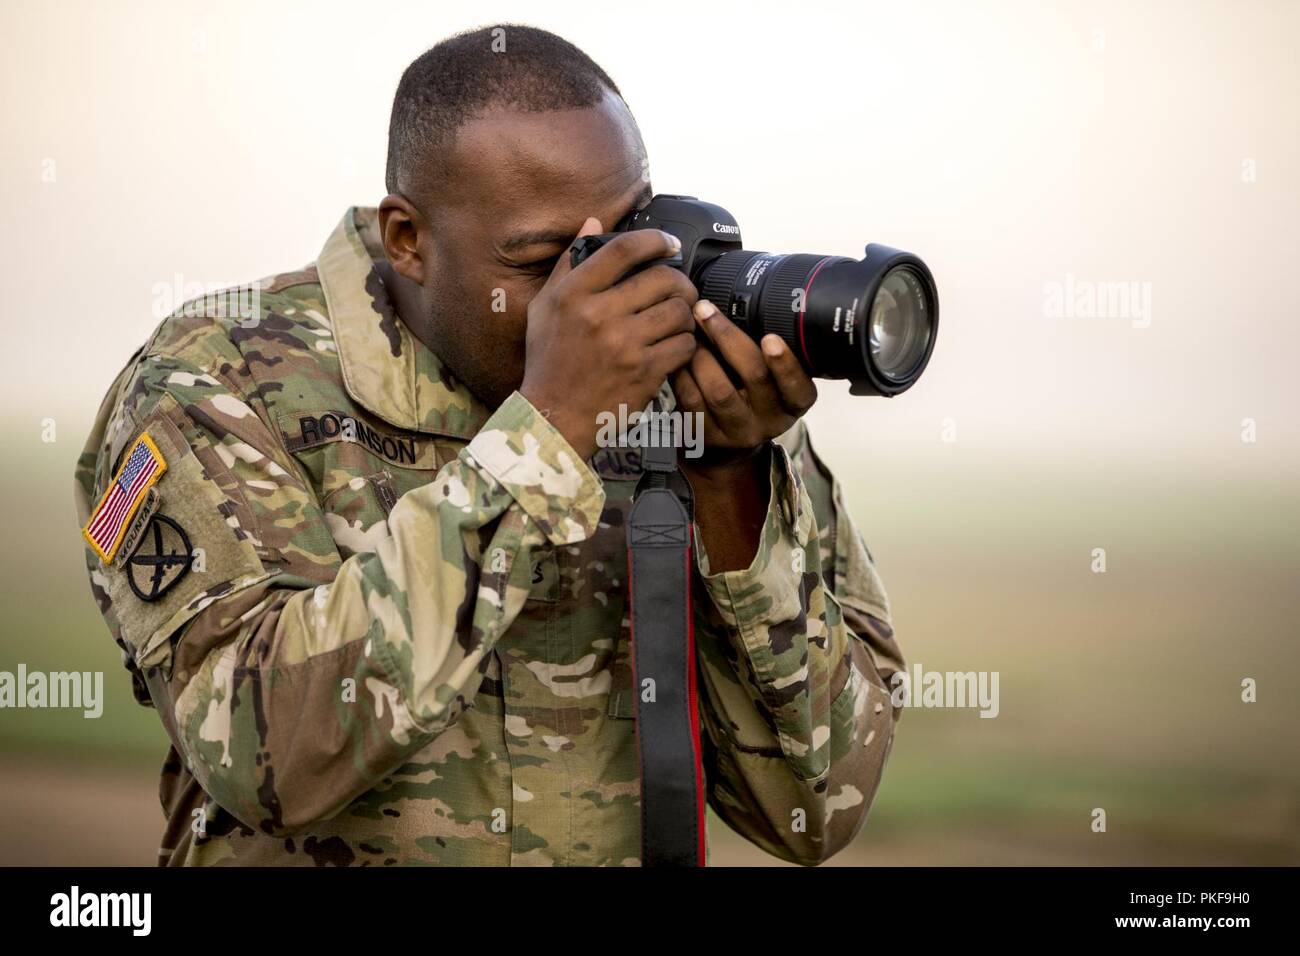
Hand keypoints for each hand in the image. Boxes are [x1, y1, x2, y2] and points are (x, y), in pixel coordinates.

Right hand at [519, 219, 698, 459]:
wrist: (554, 417)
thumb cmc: (548, 362)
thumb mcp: (545, 308)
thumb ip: (569, 264)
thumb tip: (593, 222)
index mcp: (574, 294)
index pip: (624, 250)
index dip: (655, 239)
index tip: (669, 243)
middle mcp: (599, 315)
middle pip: (663, 278)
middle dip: (680, 281)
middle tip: (680, 289)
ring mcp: (624, 345)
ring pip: (680, 311)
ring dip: (686, 314)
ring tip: (678, 320)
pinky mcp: (644, 373)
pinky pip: (684, 345)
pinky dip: (686, 344)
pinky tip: (676, 347)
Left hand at [671, 299, 817, 474]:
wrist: (725, 445)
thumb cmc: (750, 396)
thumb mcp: (771, 380)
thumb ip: (767, 351)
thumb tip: (744, 298)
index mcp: (793, 403)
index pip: (798, 387)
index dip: (786, 363)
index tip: (770, 338)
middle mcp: (770, 420)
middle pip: (754, 376)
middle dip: (727, 337)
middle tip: (705, 309)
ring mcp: (737, 431)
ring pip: (719, 389)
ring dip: (700, 353)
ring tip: (687, 328)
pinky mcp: (706, 436)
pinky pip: (691, 400)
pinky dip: (682, 372)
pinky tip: (676, 353)